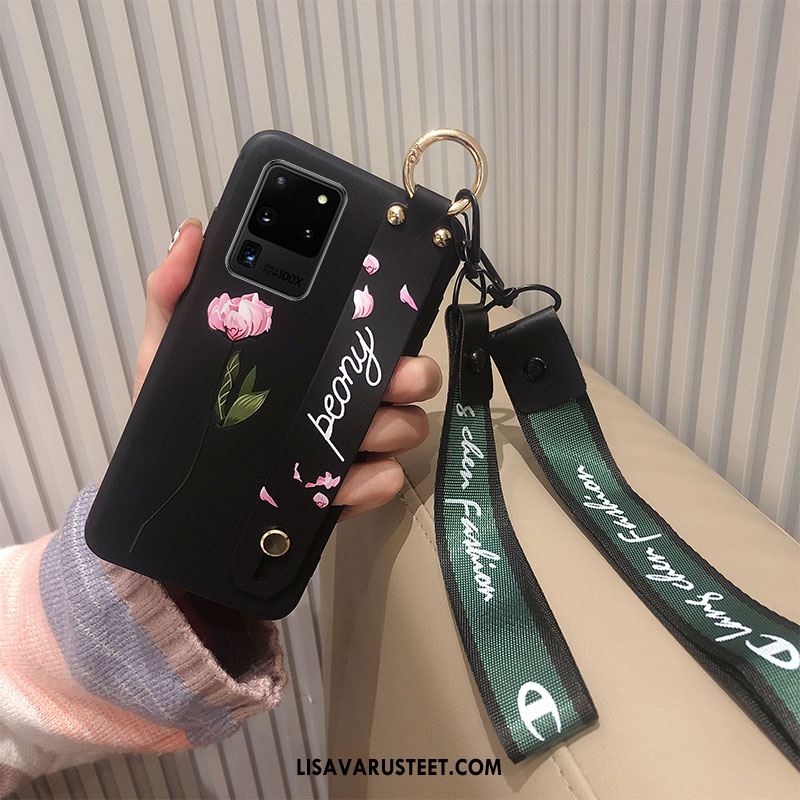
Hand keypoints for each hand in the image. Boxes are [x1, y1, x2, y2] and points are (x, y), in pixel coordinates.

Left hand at [135, 219, 441, 519]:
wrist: (177, 501)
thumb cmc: (183, 418)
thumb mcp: (169, 353)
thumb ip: (176, 295)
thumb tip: (193, 232)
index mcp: (313, 361)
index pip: (366, 333)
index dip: (387, 321)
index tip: (381, 317)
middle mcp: (340, 397)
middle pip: (408, 376)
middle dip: (410, 374)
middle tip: (389, 378)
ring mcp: (349, 445)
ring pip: (407, 426)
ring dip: (392, 428)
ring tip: (355, 435)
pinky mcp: (347, 493)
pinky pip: (386, 482)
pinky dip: (372, 483)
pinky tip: (341, 486)